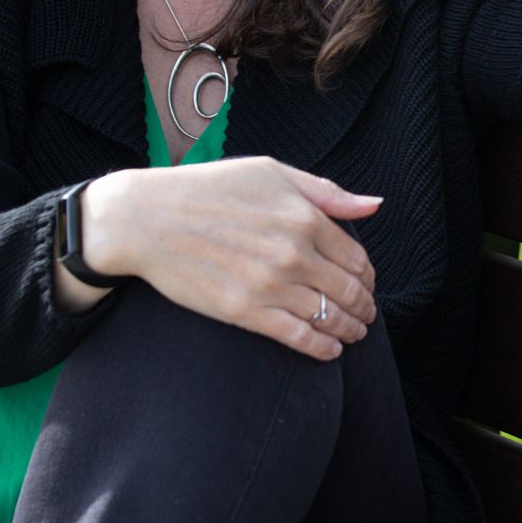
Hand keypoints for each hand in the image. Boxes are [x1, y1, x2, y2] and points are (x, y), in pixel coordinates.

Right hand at [79, 157, 379, 360]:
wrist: (147, 218)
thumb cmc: (209, 188)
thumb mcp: (271, 172)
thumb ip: (326, 193)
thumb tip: (374, 206)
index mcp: (304, 217)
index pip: (357, 259)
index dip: (368, 278)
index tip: (367, 285)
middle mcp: (293, 253)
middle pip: (349, 292)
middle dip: (364, 307)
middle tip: (366, 315)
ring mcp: (269, 285)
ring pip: (329, 318)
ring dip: (349, 330)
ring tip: (352, 334)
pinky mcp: (244, 311)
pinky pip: (298, 337)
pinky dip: (322, 348)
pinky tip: (329, 350)